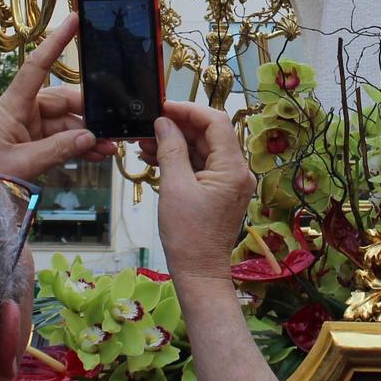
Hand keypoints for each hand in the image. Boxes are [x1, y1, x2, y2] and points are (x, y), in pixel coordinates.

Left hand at [0, 15, 116, 182]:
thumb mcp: (21, 163)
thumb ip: (57, 150)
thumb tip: (90, 137)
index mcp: (12, 106)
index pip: (36, 67)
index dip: (56, 42)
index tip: (73, 20)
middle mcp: (22, 112)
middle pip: (62, 100)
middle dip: (89, 112)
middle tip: (113, 124)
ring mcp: (28, 129)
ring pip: (67, 123)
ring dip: (89, 134)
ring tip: (110, 147)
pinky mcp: (32, 145)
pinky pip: (63, 140)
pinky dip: (80, 146)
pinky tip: (96, 153)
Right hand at [149, 101, 255, 281]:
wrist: (198, 272)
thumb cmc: (188, 235)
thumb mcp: (174, 187)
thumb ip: (171, 149)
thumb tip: (164, 123)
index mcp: (233, 168)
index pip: (216, 122)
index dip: (189, 110)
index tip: (162, 107)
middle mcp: (237, 171)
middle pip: (209, 135)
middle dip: (177, 128)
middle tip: (147, 126)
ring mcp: (229, 182)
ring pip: (202, 150)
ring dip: (175, 144)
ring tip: (143, 143)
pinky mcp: (219, 192)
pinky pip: (200, 167)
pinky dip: (179, 160)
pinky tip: (154, 158)